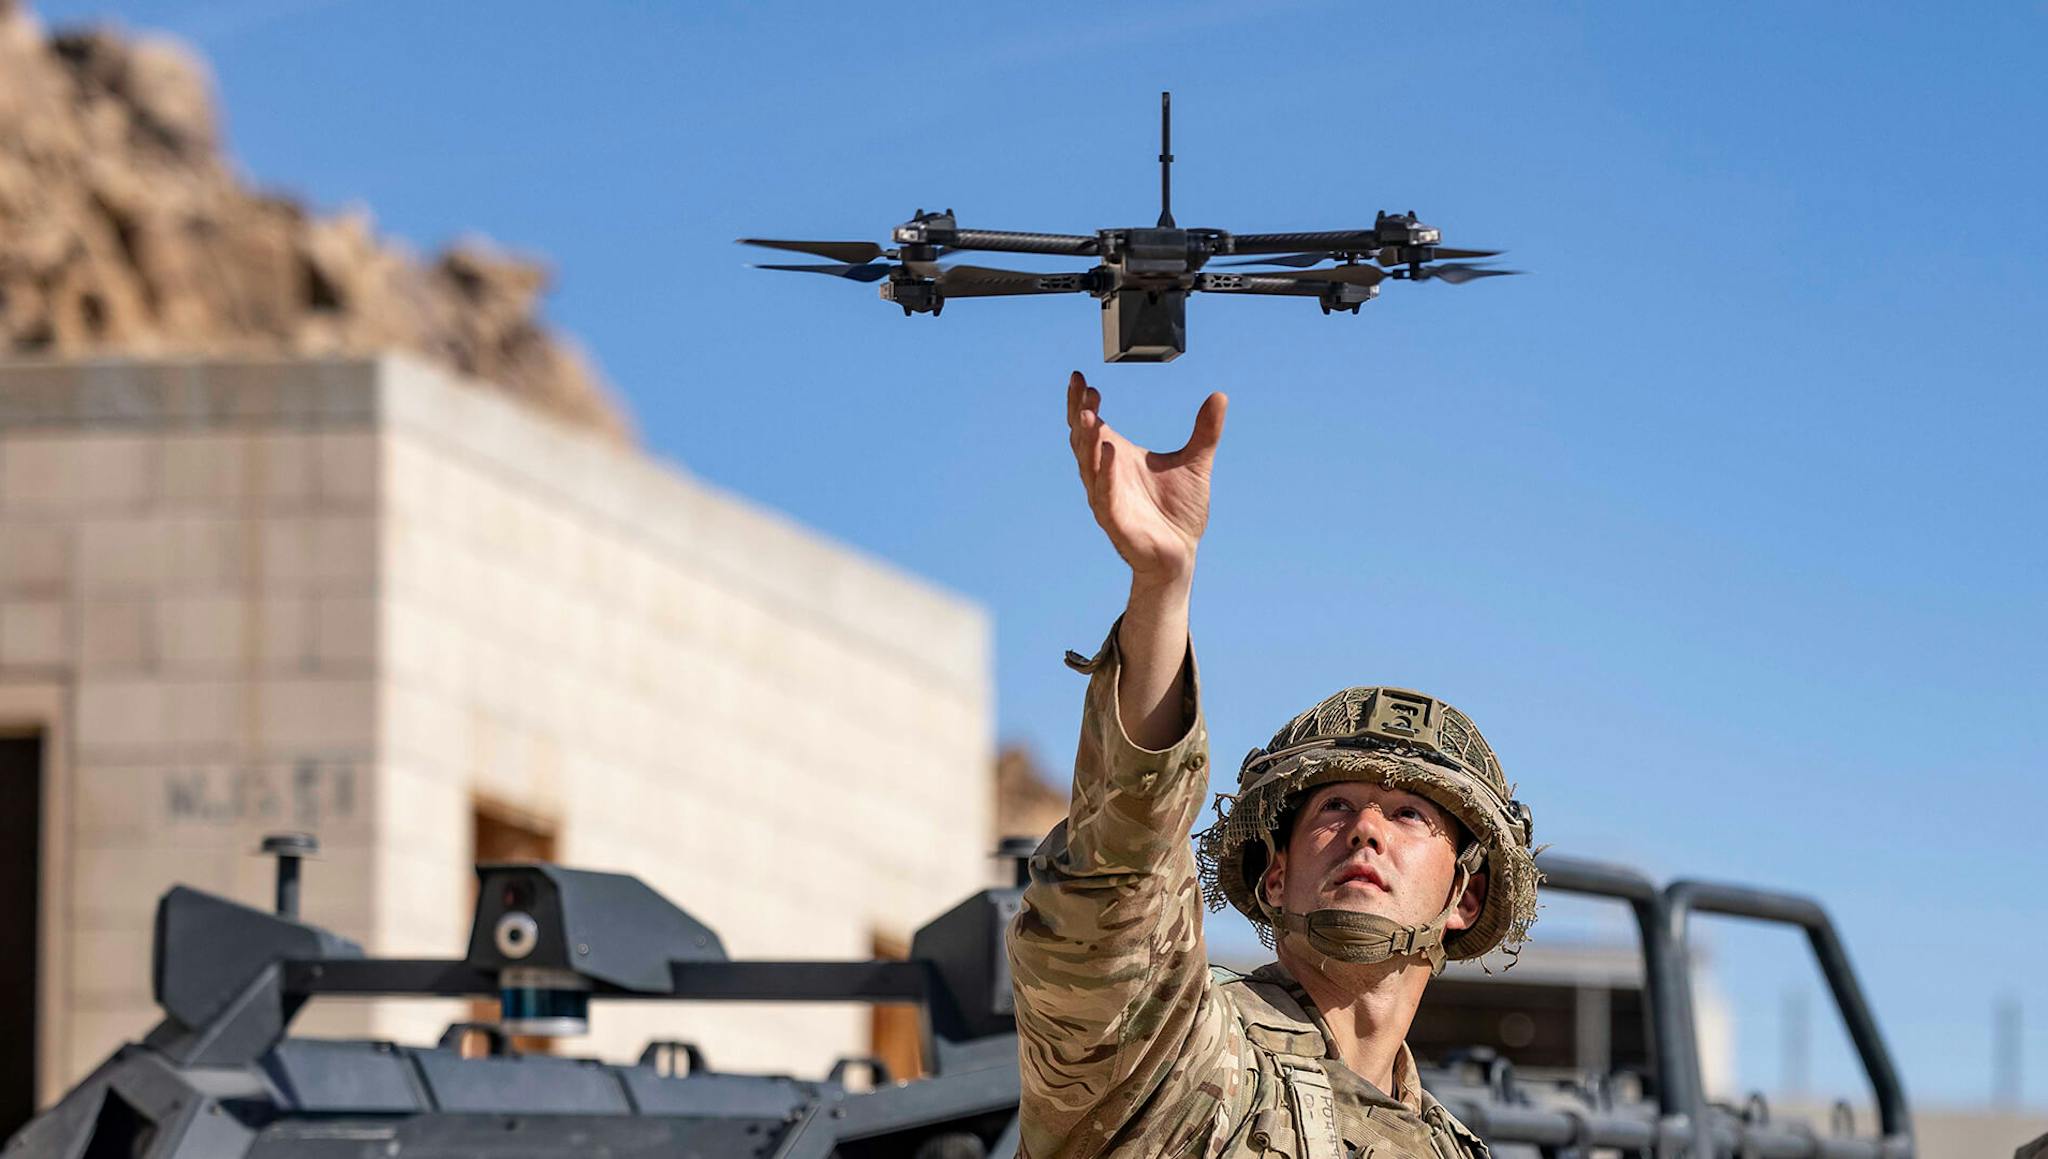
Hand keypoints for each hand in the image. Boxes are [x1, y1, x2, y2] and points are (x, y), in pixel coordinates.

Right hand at [1066, 370, 1227, 588]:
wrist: (1181, 554)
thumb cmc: (1179, 511)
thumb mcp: (1196, 463)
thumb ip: (1205, 431)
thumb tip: (1220, 396)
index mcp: (1117, 458)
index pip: (1092, 425)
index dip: (1082, 402)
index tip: (1081, 377)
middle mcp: (1105, 475)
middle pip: (1083, 440)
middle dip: (1080, 414)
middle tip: (1083, 390)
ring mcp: (1107, 498)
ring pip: (1089, 465)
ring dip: (1088, 440)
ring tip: (1089, 414)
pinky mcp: (1115, 521)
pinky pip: (1105, 495)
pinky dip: (1105, 473)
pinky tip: (1110, 450)